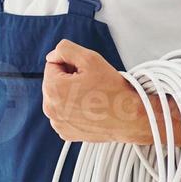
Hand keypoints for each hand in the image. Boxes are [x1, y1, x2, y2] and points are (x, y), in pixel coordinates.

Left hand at [42, 39, 180, 145]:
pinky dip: (74, 109)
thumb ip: (64, 50)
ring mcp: (58, 122)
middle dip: (69, 79)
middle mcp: (50, 108)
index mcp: (52, 88)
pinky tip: (90, 109)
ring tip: (92, 97)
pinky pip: (64, 113)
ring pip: (59, 97)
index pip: (53, 64)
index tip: (86, 73)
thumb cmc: (113, 91)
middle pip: (54, 81)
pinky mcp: (65, 132)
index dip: (71, 64)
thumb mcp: (89, 58)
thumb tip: (52, 56)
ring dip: (71, 94)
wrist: (130, 118)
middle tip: (91, 84)